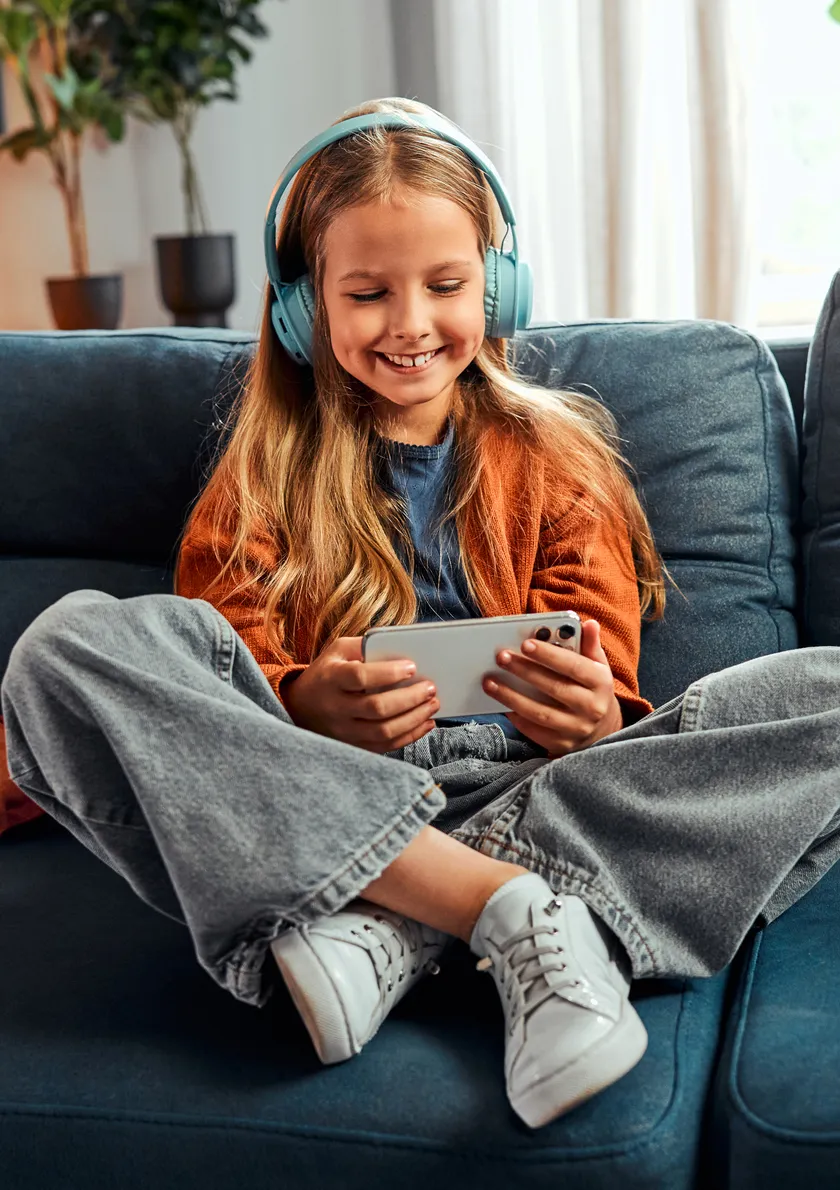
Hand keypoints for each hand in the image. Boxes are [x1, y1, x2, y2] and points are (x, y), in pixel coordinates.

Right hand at [280, 636, 439, 752]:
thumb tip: (401, 648)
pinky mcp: (353, 746)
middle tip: (430, 688)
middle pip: (377, 708)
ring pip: (384, 732)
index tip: (412, 667)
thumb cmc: (327, 672)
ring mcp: (343, 731)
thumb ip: (365, 646)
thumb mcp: (338, 651)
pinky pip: (385, 747)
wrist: (300, 707)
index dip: (388, 674)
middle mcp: (335, 708)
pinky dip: (410, 736)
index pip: (360, 678)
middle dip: (410, 698)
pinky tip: (425, 723)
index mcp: (330, 679)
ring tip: (432, 704)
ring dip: (414, 719)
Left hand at [483, 620, 623, 757]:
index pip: (574, 666)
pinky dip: (515, 717)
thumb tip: (588, 623)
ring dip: (512, 697)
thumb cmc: (593, 689)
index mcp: (601, 683)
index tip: (525, 643)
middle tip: (501, 657)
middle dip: (525, 671)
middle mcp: (591, 708)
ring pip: (540, 713)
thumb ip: (589, 645)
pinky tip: (499, 703)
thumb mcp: (598, 666)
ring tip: (490, 682)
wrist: (603, 730)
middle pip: (554, 688)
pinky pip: (534, 731)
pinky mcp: (561, 744)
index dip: (549, 655)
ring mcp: (576, 729)